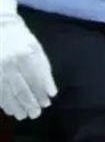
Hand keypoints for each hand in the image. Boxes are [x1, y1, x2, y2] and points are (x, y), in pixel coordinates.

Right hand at [0, 0, 56, 119]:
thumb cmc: (21, 37)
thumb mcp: (36, 48)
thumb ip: (44, 70)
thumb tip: (51, 92)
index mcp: (26, 54)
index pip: (36, 79)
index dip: (41, 93)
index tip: (47, 103)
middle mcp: (10, 63)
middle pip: (21, 89)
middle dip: (30, 103)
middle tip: (36, 114)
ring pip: (7, 93)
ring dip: (16, 106)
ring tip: (24, 115)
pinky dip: (4, 102)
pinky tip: (9, 109)